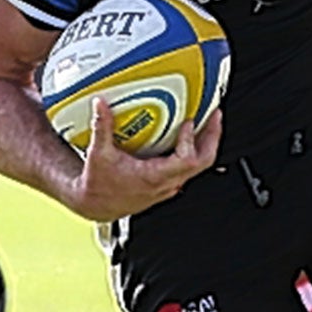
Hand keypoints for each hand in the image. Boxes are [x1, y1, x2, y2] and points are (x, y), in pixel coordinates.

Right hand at [70, 97, 219, 220]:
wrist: (96, 206)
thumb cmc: (98, 188)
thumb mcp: (99, 154)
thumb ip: (102, 127)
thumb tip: (101, 105)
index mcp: (154, 177)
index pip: (186, 160)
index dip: (190, 140)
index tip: (188, 122)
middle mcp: (166, 183)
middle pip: (203, 162)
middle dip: (212, 136)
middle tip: (214, 116)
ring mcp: (168, 185)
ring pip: (199, 166)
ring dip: (205, 143)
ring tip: (208, 122)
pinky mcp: (166, 184)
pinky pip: (188, 167)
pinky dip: (193, 149)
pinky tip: (188, 136)